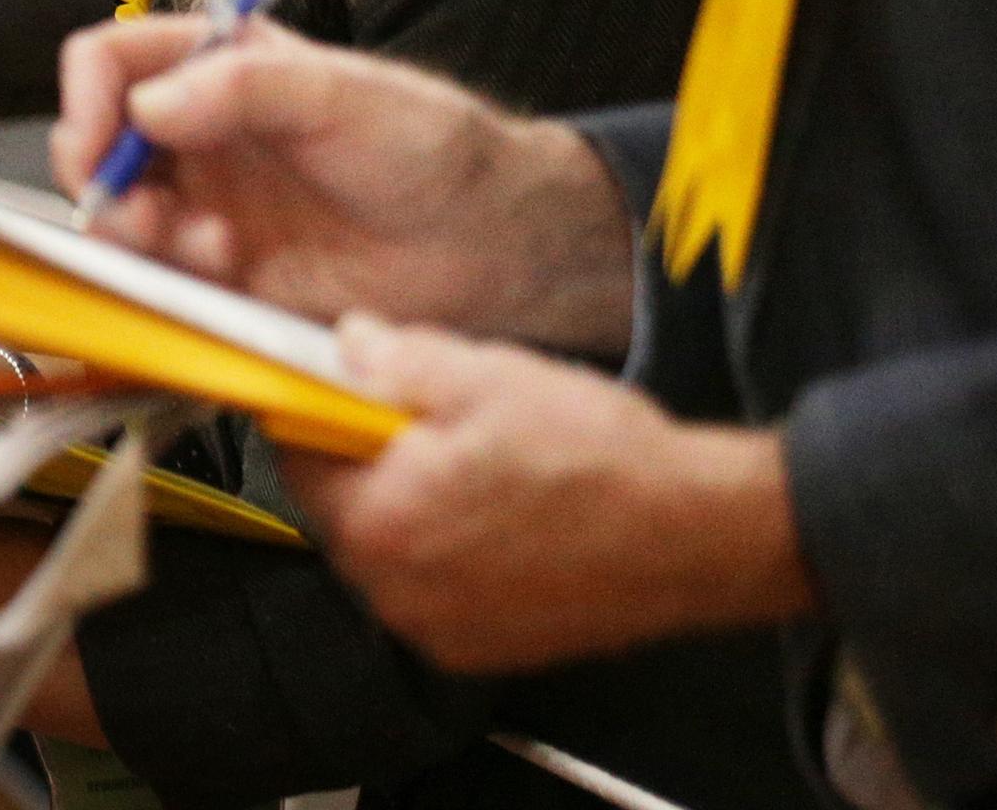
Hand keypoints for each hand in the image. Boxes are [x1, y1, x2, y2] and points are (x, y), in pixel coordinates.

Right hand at [52, 17, 639, 352]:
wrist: (492, 245)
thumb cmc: (432, 149)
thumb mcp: (342, 94)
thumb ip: (243, 87)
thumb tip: (146, 105)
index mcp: (218, 67)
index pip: (112, 62)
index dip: (88, 97)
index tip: (99, 140)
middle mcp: (200, 135)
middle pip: (96, 143)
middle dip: (100, 177)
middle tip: (131, 206)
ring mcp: (209, 205)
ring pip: (116, 216)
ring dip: (134, 232)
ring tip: (200, 243)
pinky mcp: (226, 275)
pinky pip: (158, 278)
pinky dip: (167, 277)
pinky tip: (225, 266)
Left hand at [288, 317, 812, 671]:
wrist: (699, 534)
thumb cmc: (596, 456)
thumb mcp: (485, 377)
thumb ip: (394, 361)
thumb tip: (345, 344)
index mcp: (379, 524)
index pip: (298, 460)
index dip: (321, 416)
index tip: (350, 393)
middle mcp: (396, 594)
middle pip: (342, 511)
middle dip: (371, 464)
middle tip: (431, 425)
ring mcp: (439, 632)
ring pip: (390, 553)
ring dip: (413, 510)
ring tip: (481, 470)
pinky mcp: (484, 652)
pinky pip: (435, 592)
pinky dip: (452, 556)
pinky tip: (507, 519)